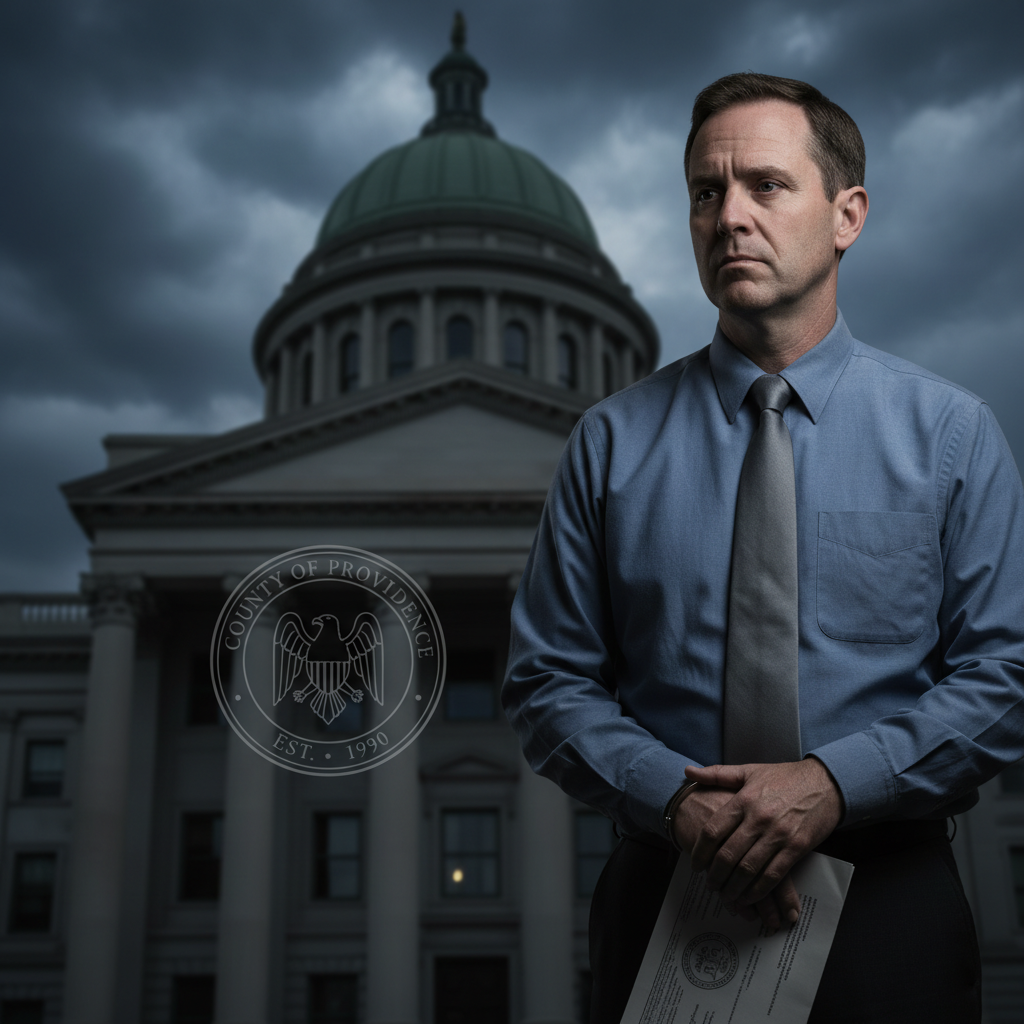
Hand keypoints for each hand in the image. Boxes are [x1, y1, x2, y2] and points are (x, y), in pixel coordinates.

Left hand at [683, 758, 842, 913]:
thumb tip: (688, 772)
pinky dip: (758, 890)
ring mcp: (778, 834)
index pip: (713, 831)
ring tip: (726, 896)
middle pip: (728, 855)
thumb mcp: (749, 771)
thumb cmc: (785, 777)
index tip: (695, 864)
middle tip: (709, 885)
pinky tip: (750, 897)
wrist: (825, 783)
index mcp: (744, 799)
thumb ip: (717, 774)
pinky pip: (773, 875)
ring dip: (734, 888)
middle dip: (715, 875)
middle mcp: (758, 818)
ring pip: (748, 869)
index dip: (700, 852)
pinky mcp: (796, 848)